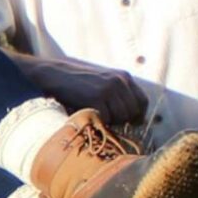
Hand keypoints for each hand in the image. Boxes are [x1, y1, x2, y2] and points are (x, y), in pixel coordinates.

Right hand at [17, 54, 147, 127]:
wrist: (54, 73)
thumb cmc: (77, 81)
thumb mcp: (102, 81)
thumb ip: (118, 94)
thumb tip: (132, 118)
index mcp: (123, 76)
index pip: (142, 101)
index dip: (137, 115)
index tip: (129, 123)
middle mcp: (120, 81)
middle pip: (132, 112)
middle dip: (122, 121)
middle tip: (106, 120)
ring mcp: (109, 88)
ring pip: (121, 117)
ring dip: (109, 122)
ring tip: (96, 115)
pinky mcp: (97, 97)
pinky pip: (106, 119)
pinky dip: (98, 121)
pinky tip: (88, 114)